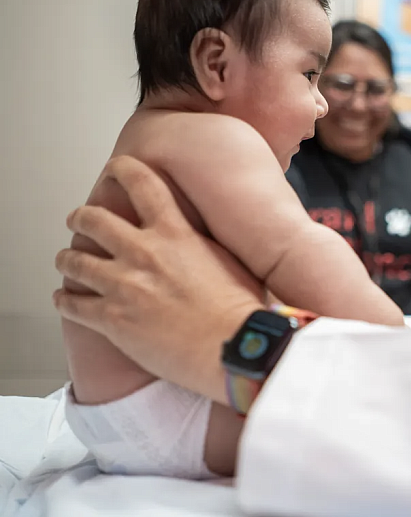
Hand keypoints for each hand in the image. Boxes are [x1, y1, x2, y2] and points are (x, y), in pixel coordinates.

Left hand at [53, 156, 264, 403]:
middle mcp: (144, 253)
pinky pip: (72, 304)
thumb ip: (203, 242)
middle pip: (93, 220)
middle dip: (81, 218)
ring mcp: (124, 285)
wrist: (233, 347)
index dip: (122, 169)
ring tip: (67, 261)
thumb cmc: (241, 309)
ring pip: (74, 261)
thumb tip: (198, 237)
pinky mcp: (112, 319)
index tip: (116, 168)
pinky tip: (64, 299)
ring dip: (67, 259)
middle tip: (79, 220)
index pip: (141, 184)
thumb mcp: (229, 258)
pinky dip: (64, 300)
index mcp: (175, 233)